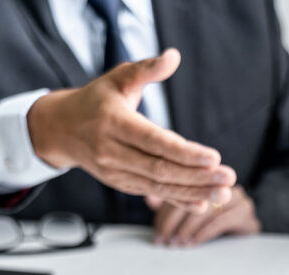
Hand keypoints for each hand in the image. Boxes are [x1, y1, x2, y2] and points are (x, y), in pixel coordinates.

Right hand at [27, 49, 233, 212]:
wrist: (60, 129)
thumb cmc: (96, 100)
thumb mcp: (118, 78)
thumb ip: (147, 69)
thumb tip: (173, 56)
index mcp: (113, 123)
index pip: (153, 141)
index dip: (183, 152)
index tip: (213, 157)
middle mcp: (111, 152)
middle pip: (159, 169)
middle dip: (197, 177)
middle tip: (228, 178)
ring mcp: (115, 172)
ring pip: (158, 186)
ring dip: (193, 192)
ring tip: (223, 193)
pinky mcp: (121, 184)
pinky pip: (153, 194)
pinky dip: (178, 201)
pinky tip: (202, 204)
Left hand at [146, 186, 260, 246]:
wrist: (247, 244)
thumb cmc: (214, 228)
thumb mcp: (188, 215)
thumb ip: (170, 204)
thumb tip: (149, 198)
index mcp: (207, 180)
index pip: (181, 190)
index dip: (166, 212)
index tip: (156, 232)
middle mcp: (223, 185)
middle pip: (193, 199)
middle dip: (174, 222)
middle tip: (164, 240)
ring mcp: (238, 199)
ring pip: (206, 209)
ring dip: (187, 229)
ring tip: (177, 243)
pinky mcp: (246, 214)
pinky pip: (221, 220)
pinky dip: (203, 233)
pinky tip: (192, 243)